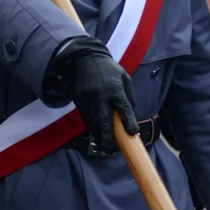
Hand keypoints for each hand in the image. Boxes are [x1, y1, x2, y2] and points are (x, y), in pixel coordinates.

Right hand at [44, 36, 136, 154]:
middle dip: (108, 139)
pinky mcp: (78, 103)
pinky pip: (86, 121)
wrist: (82, 59)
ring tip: (107, 146)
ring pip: (93, 125)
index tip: (131, 133)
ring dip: (100, 137)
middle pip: (104, 122)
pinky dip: (93, 130)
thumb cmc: (107, 69)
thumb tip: (131, 118)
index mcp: (114, 87)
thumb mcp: (124, 78)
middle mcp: (100, 96)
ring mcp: (87, 100)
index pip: (123, 107)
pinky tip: (98, 135)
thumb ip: (128, 97)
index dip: (128, 121)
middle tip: (112, 150)